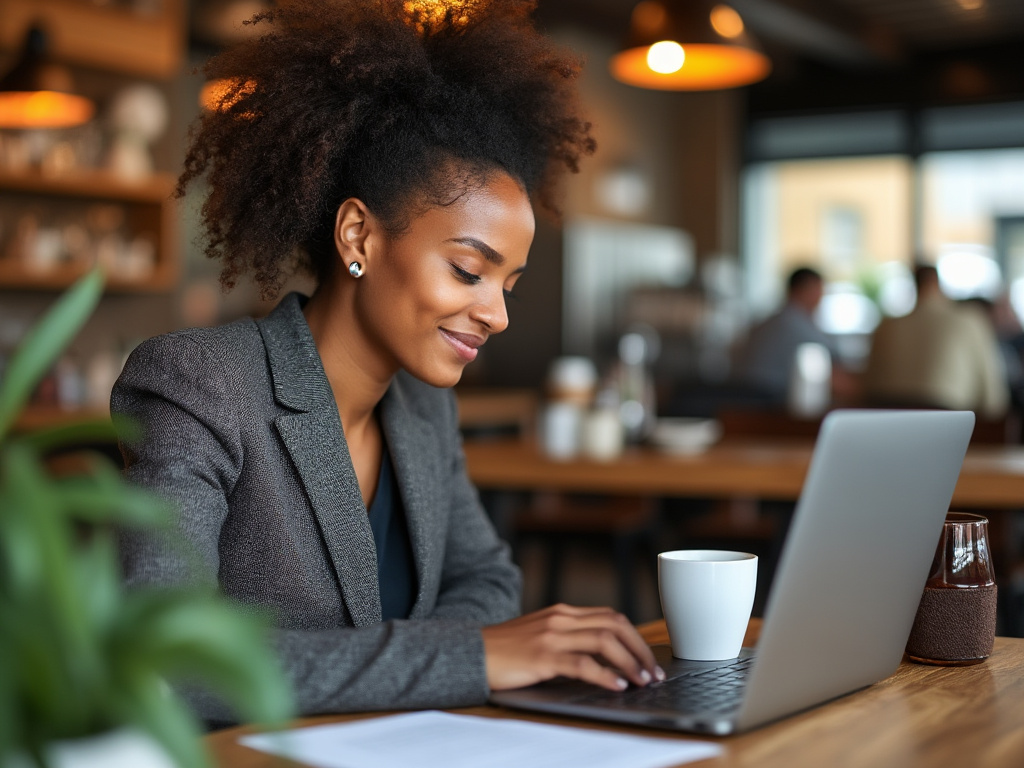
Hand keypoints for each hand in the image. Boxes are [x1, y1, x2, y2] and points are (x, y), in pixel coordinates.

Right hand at [481, 603, 664, 691]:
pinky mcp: (542, 656)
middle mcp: (560, 619)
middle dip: (641, 649)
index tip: (648, 659)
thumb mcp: (540, 636)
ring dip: (631, 662)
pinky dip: (605, 675)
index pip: (610, 617)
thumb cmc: (505, 650)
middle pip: (615, 625)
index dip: (635, 637)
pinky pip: (582, 663)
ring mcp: (551, 636)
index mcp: (562, 612)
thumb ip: (568, 638)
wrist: (470, 653)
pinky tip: (617, 686)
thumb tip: (604, 659)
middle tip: (654, 673)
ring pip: (604, 641)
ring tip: (643, 681)